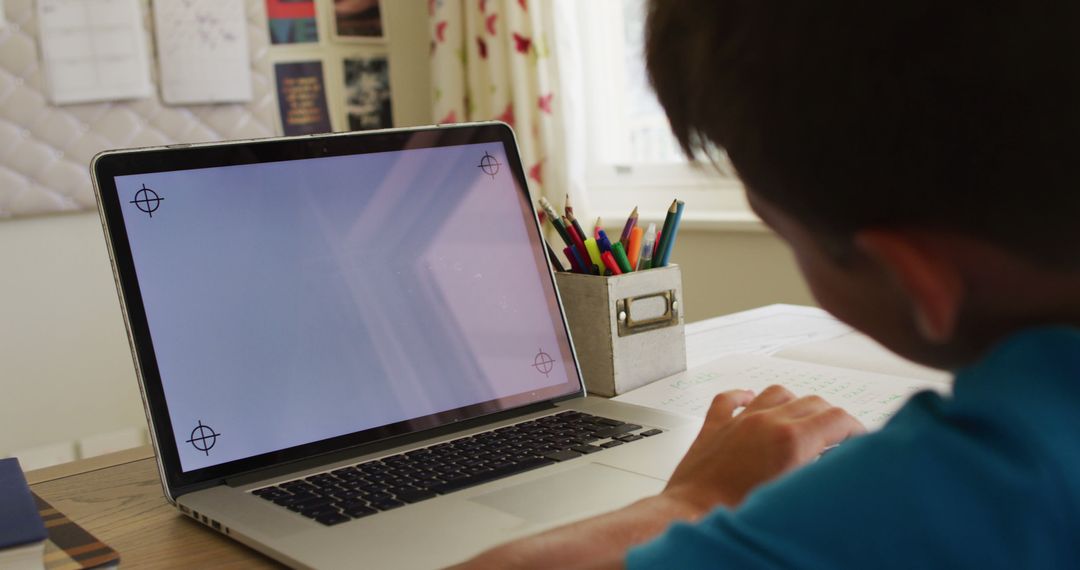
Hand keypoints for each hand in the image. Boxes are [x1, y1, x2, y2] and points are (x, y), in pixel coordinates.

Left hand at [663, 385, 865, 510]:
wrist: (693, 515)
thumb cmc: (739, 514)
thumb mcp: (794, 494)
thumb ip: (818, 472)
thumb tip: (832, 462)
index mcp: (791, 440)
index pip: (838, 418)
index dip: (855, 428)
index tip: (858, 439)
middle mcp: (766, 423)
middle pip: (813, 402)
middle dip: (830, 417)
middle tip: (836, 435)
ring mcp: (739, 421)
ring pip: (776, 393)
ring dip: (793, 402)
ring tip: (801, 417)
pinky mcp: (714, 427)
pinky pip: (729, 399)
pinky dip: (743, 397)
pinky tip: (750, 400)